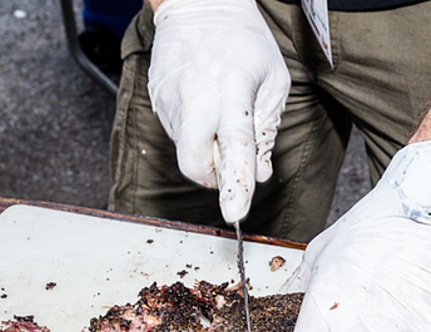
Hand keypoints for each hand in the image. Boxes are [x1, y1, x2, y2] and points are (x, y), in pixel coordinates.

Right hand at [148, 0, 289, 222]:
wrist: (197, 5)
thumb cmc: (244, 42)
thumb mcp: (273, 82)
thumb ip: (267, 132)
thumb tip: (259, 173)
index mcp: (231, 92)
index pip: (234, 148)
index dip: (236, 184)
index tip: (235, 212)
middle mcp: (195, 99)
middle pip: (195, 165)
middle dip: (214, 176)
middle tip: (230, 158)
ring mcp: (171, 101)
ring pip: (186, 152)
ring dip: (205, 148)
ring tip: (218, 113)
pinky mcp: (157, 101)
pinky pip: (177, 134)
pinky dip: (194, 133)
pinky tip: (204, 105)